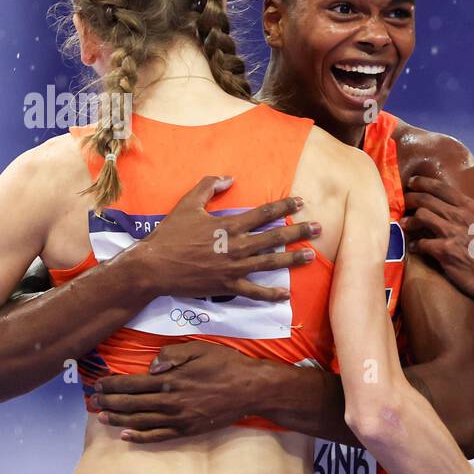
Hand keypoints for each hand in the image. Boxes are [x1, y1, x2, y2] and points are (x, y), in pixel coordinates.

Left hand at [91, 341, 267, 441]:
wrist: (252, 389)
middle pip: (131, 404)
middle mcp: (170, 401)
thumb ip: (172, 355)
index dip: (113, 385)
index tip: (99, 384)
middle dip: (109, 402)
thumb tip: (149, 367)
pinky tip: (126, 436)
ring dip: (118, 420)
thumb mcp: (201, 349)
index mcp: (171, 379)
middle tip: (93, 401)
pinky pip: (158, 436)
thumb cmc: (227, 365)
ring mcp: (178, 419)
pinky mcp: (187, 430)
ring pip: (140, 422)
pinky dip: (139, 437)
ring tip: (102, 417)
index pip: (132, 383)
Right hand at [128, 175, 320, 301]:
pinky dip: (270, 295)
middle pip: (274, 237)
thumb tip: (230, 178)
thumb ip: (208, 187)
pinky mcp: (227, 286)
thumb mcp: (187, 204)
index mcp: (229, 226)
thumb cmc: (170, 234)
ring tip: (311, 255)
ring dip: (292, 259)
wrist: (154, 266)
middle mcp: (236, 246)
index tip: (301, 202)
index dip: (284, 206)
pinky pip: (254, 292)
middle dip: (298, 231)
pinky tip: (285, 295)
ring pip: (270, 263)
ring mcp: (233, 268)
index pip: (264, 214)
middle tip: (318, 228)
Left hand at [403, 176, 473, 302]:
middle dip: (411, 198)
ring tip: (404, 223)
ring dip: (409, 220)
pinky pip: (422, 243)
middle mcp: (459, 216)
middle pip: (426, 200)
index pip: (442, 188)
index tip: (412, 182)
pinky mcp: (444, 251)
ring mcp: (450, 233)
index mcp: (472, 207)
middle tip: (403, 201)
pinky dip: (415, 244)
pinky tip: (414, 247)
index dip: (423, 182)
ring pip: (421, 217)